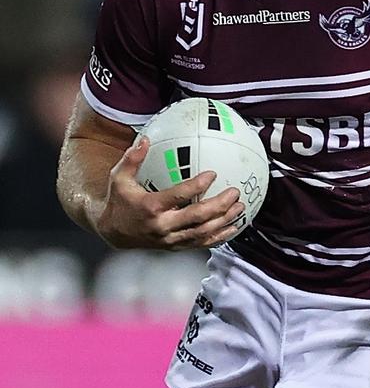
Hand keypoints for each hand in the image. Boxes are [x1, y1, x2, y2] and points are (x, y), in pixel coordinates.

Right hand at [96, 136, 244, 249]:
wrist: (112, 232)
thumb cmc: (119, 202)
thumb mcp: (119, 179)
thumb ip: (132, 159)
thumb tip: (146, 140)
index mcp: (151, 207)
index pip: (178, 196)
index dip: (197, 186)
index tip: (213, 174)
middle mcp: (162, 226)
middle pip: (197, 217)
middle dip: (219, 205)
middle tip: (234, 192)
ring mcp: (170, 239)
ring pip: (202, 232)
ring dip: (224, 220)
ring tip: (240, 207)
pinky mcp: (175, 247)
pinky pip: (200, 243)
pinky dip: (219, 237)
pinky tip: (233, 227)